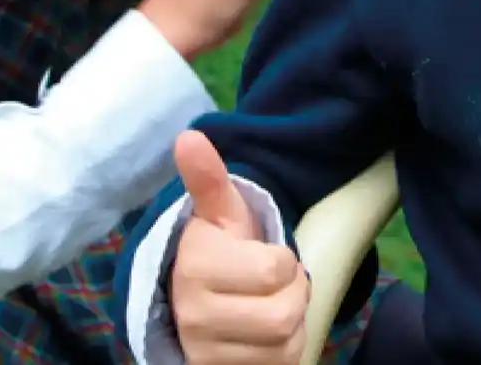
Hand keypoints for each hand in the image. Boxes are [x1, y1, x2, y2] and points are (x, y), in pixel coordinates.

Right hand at [171, 131, 308, 364]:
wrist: (192, 305)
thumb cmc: (216, 251)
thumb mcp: (216, 213)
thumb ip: (208, 178)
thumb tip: (188, 137)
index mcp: (197, 268)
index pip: (275, 270)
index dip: (283, 261)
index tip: (264, 256)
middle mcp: (195, 316)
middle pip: (284, 313)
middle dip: (292, 294)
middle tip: (274, 284)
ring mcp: (207, 353)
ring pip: (285, 343)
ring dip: (291, 323)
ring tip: (268, 306)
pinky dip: (285, 352)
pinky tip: (265, 336)